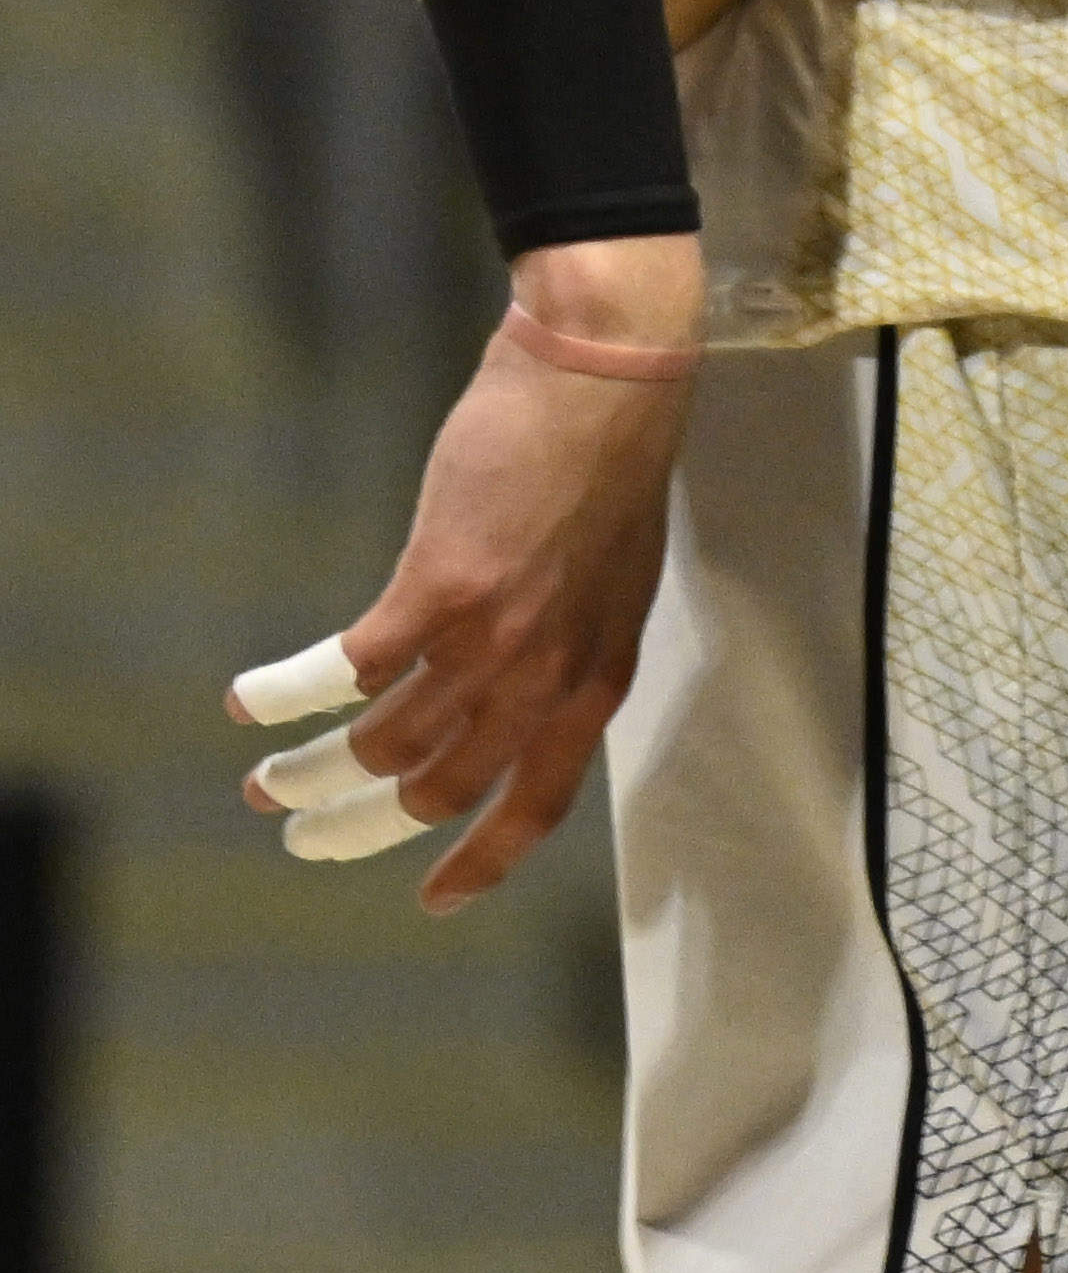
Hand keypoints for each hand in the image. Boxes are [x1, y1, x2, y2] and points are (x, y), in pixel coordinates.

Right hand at [232, 240, 696, 911]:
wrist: (610, 372)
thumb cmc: (610, 463)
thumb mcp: (612, 582)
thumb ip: (565, 648)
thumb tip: (511, 699)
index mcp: (596, 678)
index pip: (538, 804)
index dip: (482, 861)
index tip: (435, 900)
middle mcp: (546, 676)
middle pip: (436, 792)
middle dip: (358, 827)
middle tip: (303, 833)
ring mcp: (490, 639)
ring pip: (377, 747)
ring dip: (307, 772)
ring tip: (265, 778)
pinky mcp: (436, 590)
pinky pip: (341, 673)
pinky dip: (286, 694)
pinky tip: (250, 700)